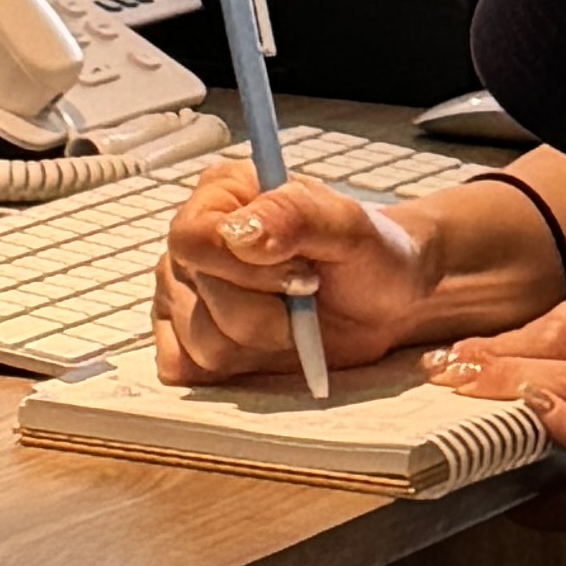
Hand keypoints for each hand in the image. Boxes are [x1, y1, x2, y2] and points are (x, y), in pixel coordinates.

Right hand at [151, 155, 446, 388]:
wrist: (382, 303)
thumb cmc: (366, 254)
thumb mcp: (347, 225)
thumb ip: (293, 214)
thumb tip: (236, 236)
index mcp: (218, 195)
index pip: (193, 240)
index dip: (246, 271)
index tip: (304, 276)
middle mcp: (191, 244)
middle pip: (201, 299)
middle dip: (267, 313)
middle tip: (308, 297)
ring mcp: (183, 294)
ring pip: (201, 343)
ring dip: (261, 341)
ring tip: (294, 320)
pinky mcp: (186, 343)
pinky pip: (187, 370)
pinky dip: (235, 369)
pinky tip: (267, 348)